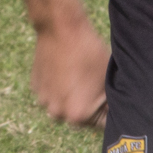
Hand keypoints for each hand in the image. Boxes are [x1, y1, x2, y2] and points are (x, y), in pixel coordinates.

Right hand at [32, 15, 109, 129]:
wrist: (61, 28)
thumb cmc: (89, 52)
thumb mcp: (108, 80)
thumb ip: (111, 103)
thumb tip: (116, 113)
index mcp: (78, 116)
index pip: (102, 124)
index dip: (110, 111)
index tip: (111, 98)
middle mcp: (58, 113)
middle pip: (81, 117)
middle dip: (90, 106)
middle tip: (95, 84)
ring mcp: (44, 100)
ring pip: (65, 105)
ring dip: (72, 97)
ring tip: (79, 75)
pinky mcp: (36, 87)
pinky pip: (52, 94)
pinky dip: (59, 88)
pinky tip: (66, 70)